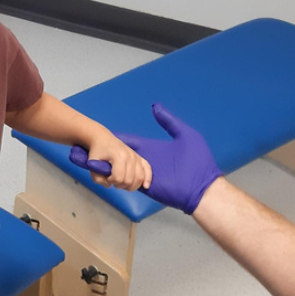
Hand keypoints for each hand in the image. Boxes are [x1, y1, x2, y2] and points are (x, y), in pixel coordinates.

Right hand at [70, 103, 220, 213]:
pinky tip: (102, 173)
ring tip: (92, 159)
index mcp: (153, 149)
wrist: (203, 188)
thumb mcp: (185, 136)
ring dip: (109, 166)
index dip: (118, 139)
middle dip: (108, 154)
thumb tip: (155, 107)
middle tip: (91, 148)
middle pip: (123, 156)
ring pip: (122, 170)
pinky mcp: (145, 187)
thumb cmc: (197, 161)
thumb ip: (169, 122)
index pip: (131, 143)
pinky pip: (128, 182)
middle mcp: (146, 161)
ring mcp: (145, 175)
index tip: (103, 134)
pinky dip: (115, 179)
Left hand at [78, 131, 151, 190]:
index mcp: (118, 156)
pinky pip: (148, 169)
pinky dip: (148, 179)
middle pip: (129, 180)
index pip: (119, 178)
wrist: (104, 139)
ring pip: (140, 178)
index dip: (111, 181)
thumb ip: (97, 178)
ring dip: (131, 186)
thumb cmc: (97, 152)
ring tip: (123, 183)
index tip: (106, 177)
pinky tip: (145, 186)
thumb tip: (109, 186)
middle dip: (120, 185)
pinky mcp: (140, 158)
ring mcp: (136, 156)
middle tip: (113, 181)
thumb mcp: (92, 165)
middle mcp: (130, 156)